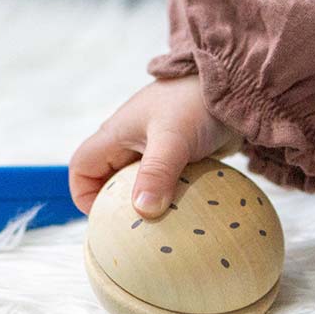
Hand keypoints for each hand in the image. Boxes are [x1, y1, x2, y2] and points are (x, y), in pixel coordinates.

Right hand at [69, 75, 241, 218]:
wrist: (232, 84)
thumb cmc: (194, 103)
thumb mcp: (173, 139)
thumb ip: (156, 173)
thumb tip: (142, 211)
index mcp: (116, 135)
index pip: (82, 167)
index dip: (84, 194)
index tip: (106, 217)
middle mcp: (129, 142)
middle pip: (107, 180)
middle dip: (117, 205)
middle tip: (137, 229)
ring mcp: (154, 148)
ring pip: (137, 183)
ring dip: (146, 202)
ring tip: (162, 224)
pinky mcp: (177, 155)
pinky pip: (162, 182)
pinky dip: (168, 196)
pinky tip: (183, 210)